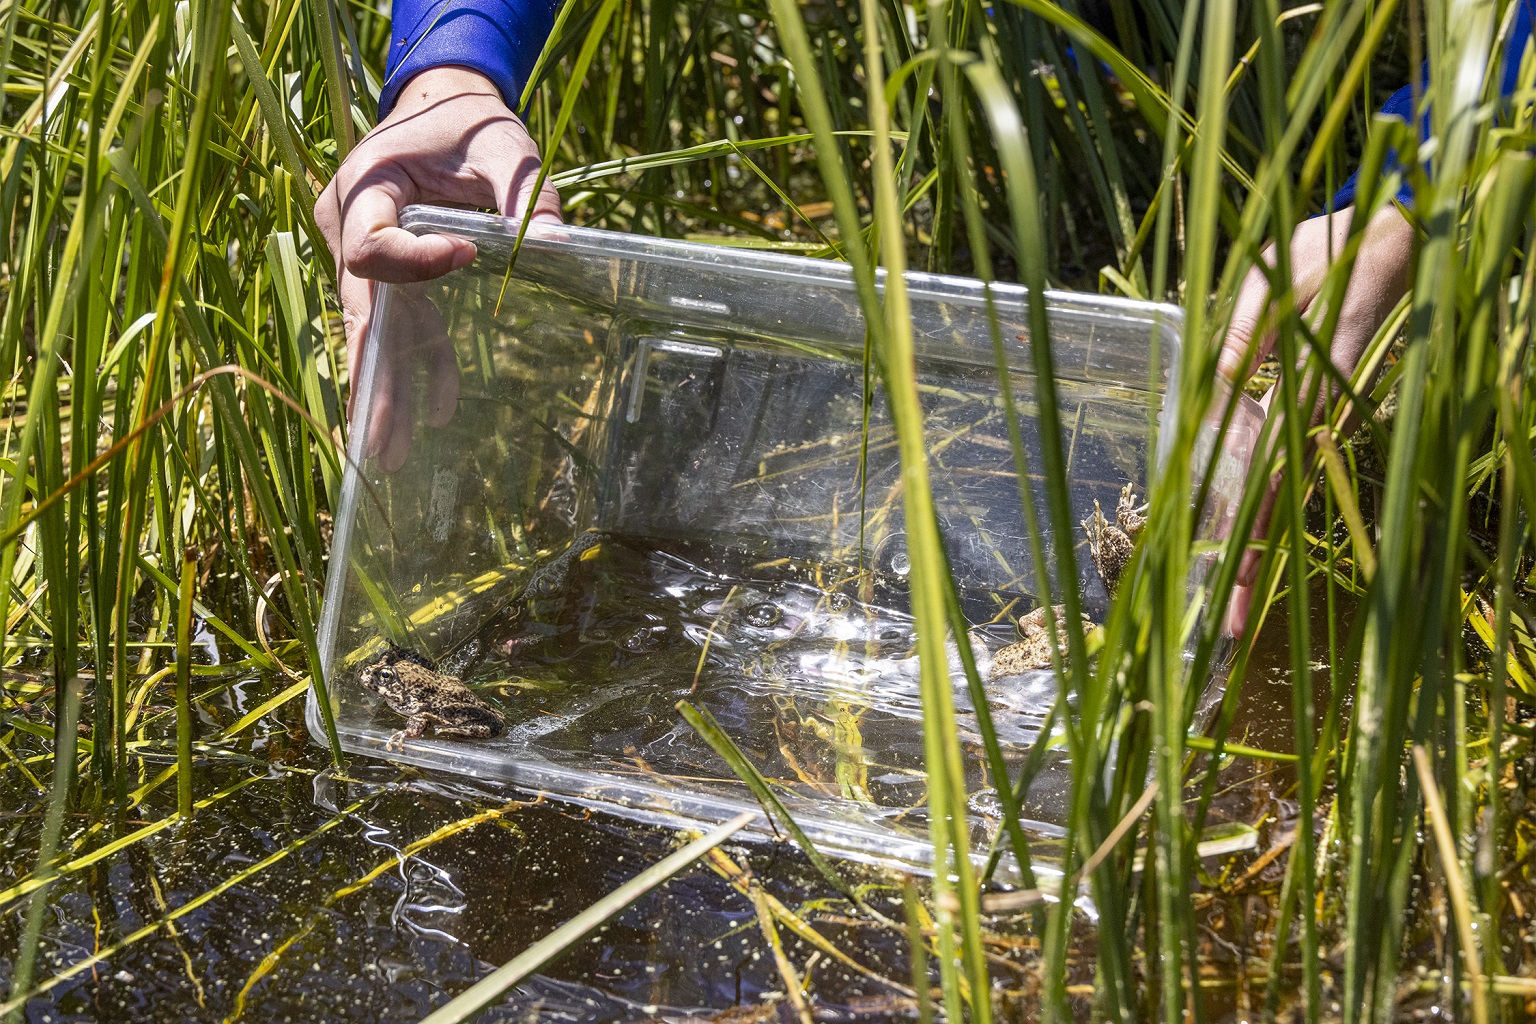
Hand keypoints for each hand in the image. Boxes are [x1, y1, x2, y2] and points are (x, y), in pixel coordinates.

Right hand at [316, 66, 562, 471]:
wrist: (442, 103)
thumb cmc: (470, 119)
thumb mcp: (505, 145)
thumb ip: (524, 192)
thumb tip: (557, 247)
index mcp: (367, 184)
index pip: (373, 245)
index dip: (416, 262)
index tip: (472, 253)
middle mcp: (349, 224)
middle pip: (361, 309)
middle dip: (373, 376)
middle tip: (377, 441)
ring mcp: (363, 253)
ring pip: (376, 330)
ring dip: (387, 391)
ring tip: (387, 456)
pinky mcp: (390, 274)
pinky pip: (403, 324)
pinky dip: (422, 364)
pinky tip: (438, 413)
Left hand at [1219, 204, 1413, 636]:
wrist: (1403, 233)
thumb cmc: (1333, 247)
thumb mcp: (1280, 274)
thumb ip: (1248, 331)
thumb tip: (1219, 385)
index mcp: (1313, 386)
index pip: (1271, 472)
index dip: (1250, 526)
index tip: (1231, 577)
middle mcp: (1323, 414)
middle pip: (1279, 500)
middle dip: (1251, 564)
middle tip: (1228, 625)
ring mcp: (1328, 415)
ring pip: (1287, 494)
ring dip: (1259, 548)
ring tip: (1233, 606)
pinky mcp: (1328, 408)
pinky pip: (1294, 467)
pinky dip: (1269, 508)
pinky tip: (1244, 546)